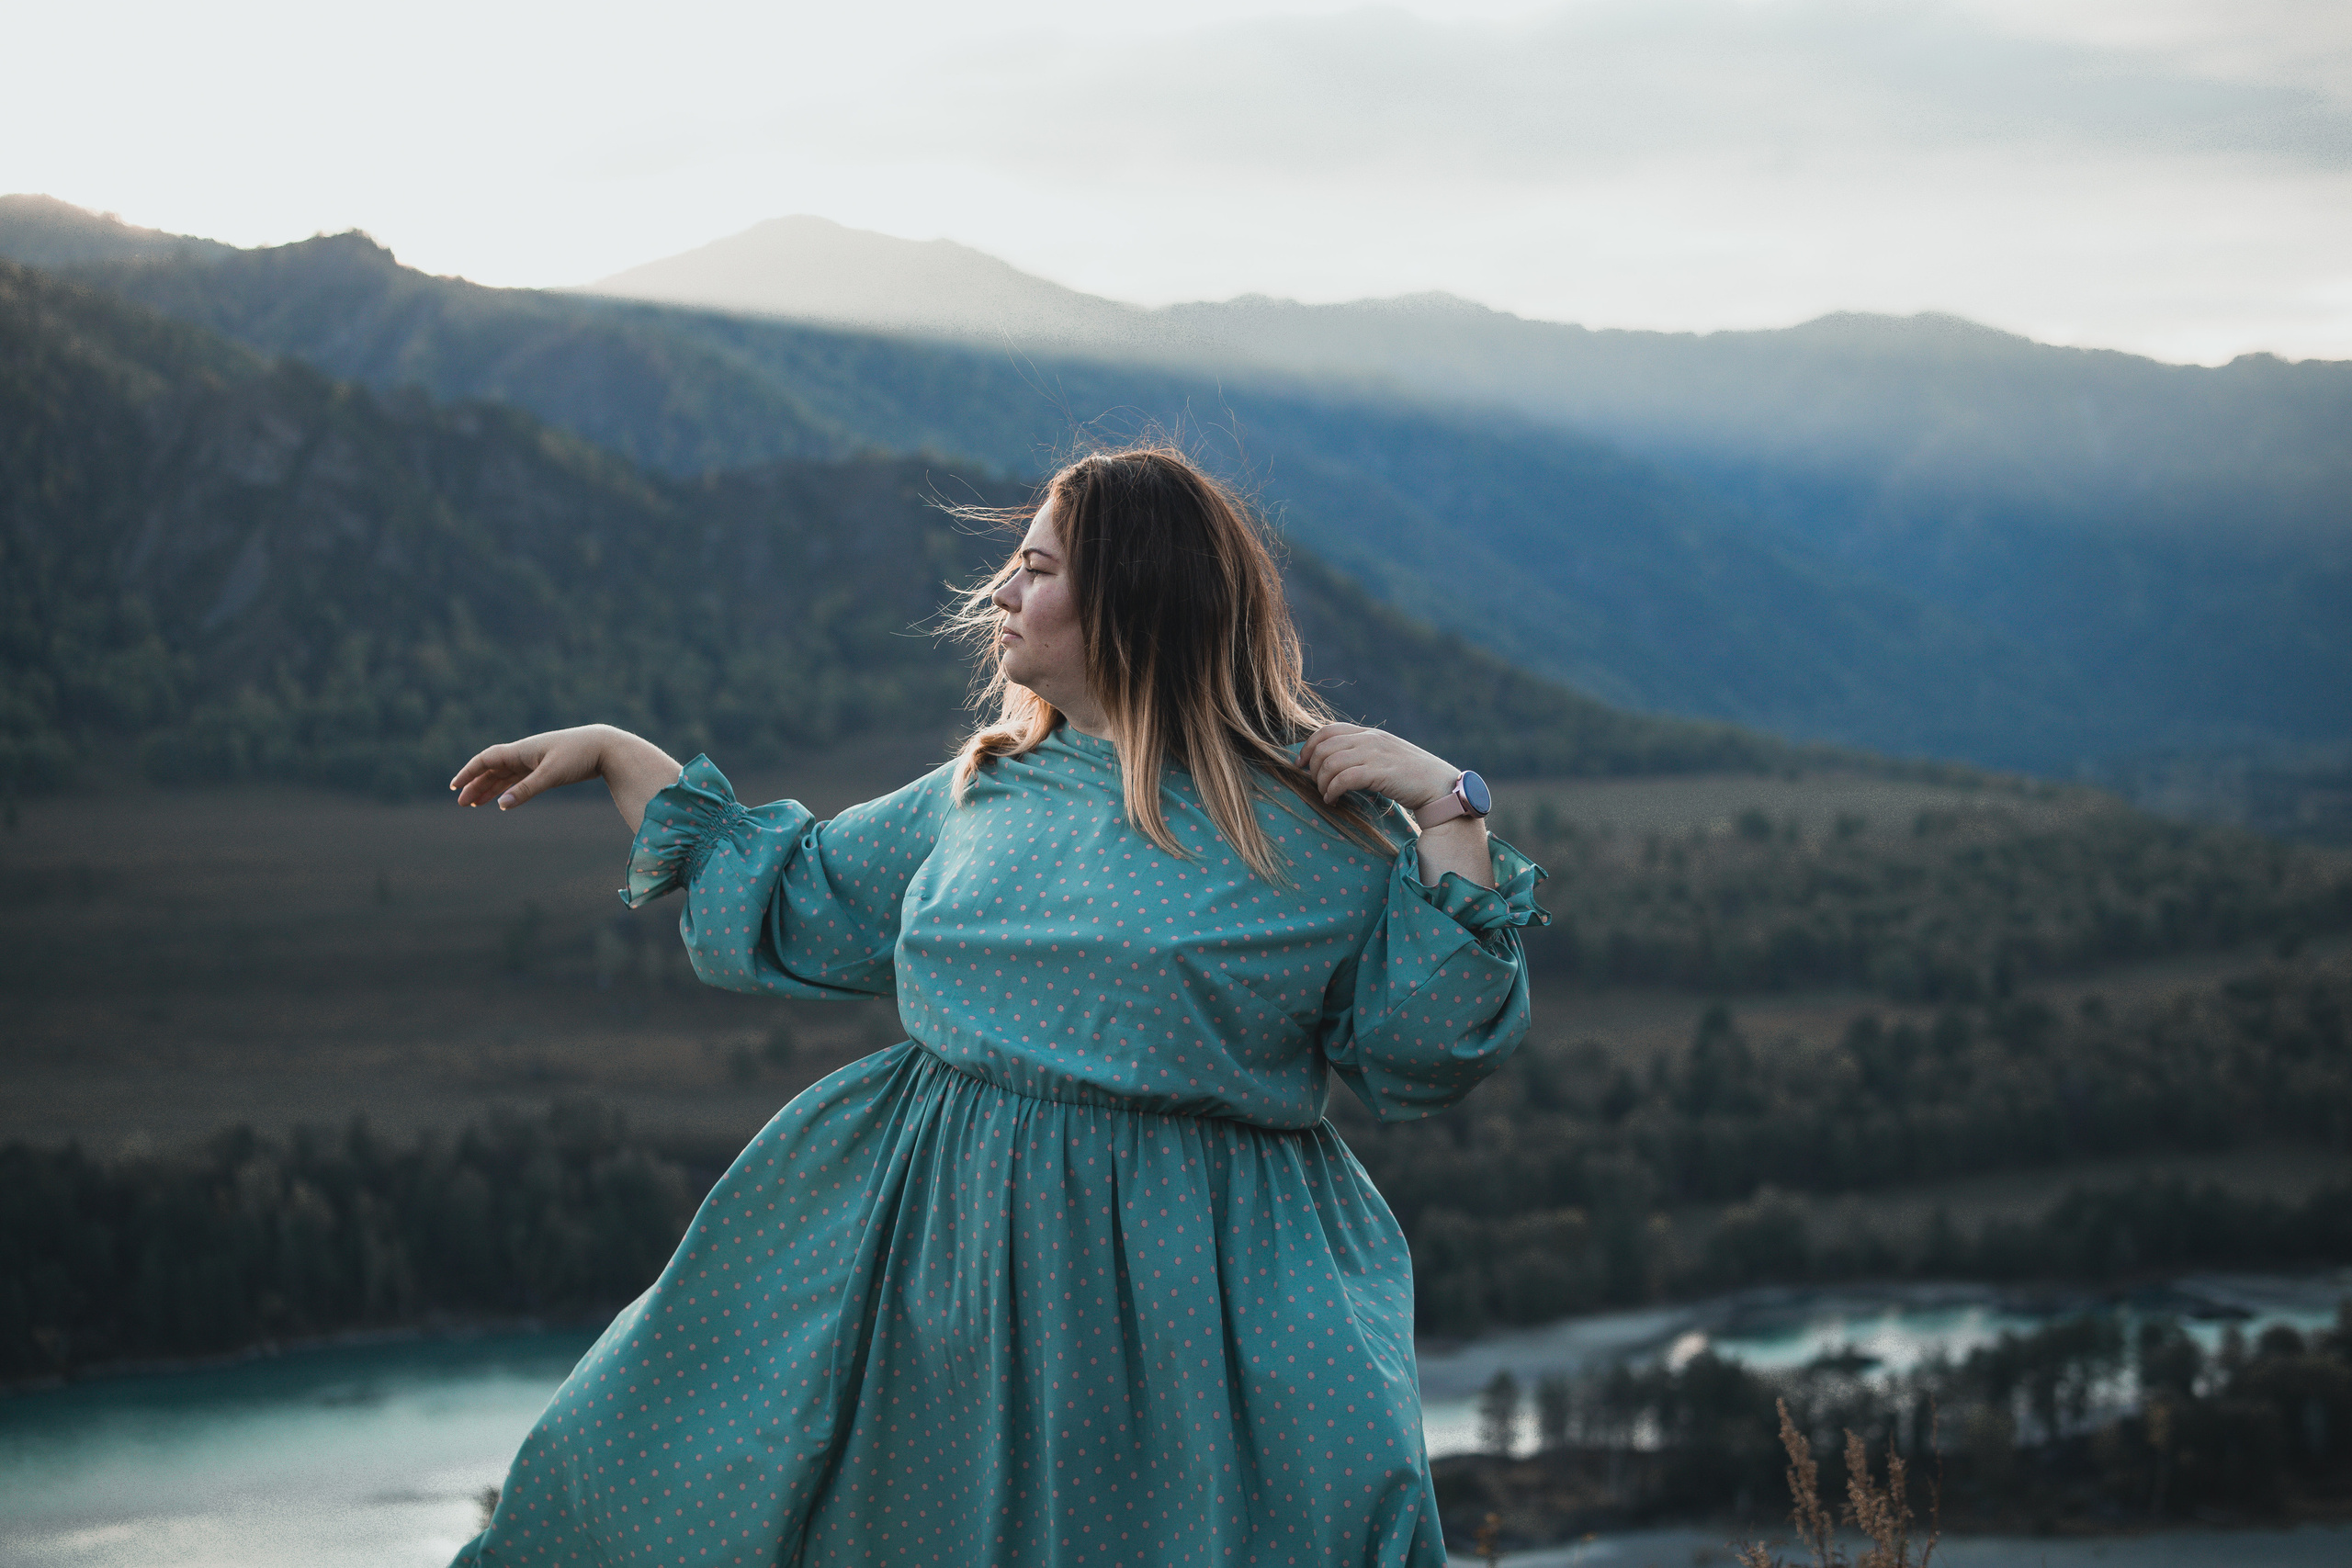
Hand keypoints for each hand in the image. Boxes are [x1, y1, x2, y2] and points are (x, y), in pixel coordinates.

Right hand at [450, 726, 611, 809]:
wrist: (604, 747)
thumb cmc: (578, 756)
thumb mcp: (551, 774)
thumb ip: (526, 790)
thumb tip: (501, 805)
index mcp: (521, 750)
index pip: (486, 760)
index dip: (468, 772)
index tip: (455, 787)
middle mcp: (524, 753)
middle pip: (492, 769)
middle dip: (475, 785)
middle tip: (462, 803)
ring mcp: (534, 760)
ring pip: (504, 775)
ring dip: (489, 788)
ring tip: (475, 804)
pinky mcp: (545, 767)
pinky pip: (518, 778)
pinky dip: (507, 788)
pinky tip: (501, 799)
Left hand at [1299, 722, 1457, 810]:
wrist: (1440, 786)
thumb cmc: (1411, 776)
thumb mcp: (1385, 756)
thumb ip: (1363, 753)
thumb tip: (1334, 763)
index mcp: (1370, 733)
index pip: (1328, 730)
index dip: (1309, 746)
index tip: (1301, 764)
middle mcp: (1371, 739)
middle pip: (1325, 747)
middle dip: (1313, 768)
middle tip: (1316, 785)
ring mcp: (1376, 754)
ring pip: (1331, 763)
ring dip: (1322, 782)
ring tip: (1327, 795)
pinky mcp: (1381, 772)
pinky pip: (1344, 778)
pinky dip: (1333, 790)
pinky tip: (1334, 800)